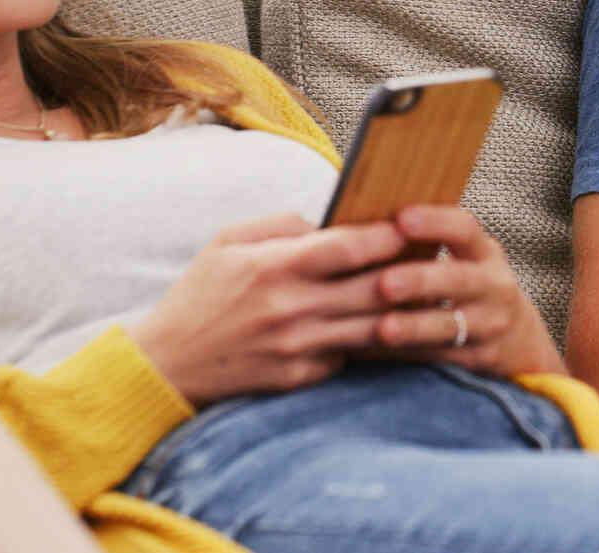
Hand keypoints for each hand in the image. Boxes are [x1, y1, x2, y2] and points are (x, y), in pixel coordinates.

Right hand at [130, 213, 406, 404]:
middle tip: (432, 258)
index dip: (386, 236)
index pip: (347, 247)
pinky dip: (367, 341)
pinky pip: (348, 355)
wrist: (166, 362)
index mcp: (274, 267)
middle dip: (407, 272)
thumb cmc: (200, 294)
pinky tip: (388, 328)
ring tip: (424, 294)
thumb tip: (330, 221)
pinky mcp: (297, 377)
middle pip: (371, 288)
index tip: (411, 226)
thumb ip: (281, 225)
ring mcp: (296, 347)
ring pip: (371, 327)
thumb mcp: (228, 241)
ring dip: (401, 311)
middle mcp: (290, 308)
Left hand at [362, 206, 565, 377]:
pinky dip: (405, 355)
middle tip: (385, 283)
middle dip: (421, 281)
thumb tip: (367, 228)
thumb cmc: (472, 287)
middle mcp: (494, 286)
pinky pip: (438, 357)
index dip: (435, 222)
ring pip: (451, 326)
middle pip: (459, 280)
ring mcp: (491, 325)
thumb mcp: (469, 260)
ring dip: (414, 327)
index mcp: (485, 253)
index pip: (465, 229)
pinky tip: (374, 351)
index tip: (401, 219)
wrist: (518, 340)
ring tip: (382, 329)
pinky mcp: (479, 358)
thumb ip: (432, 245)